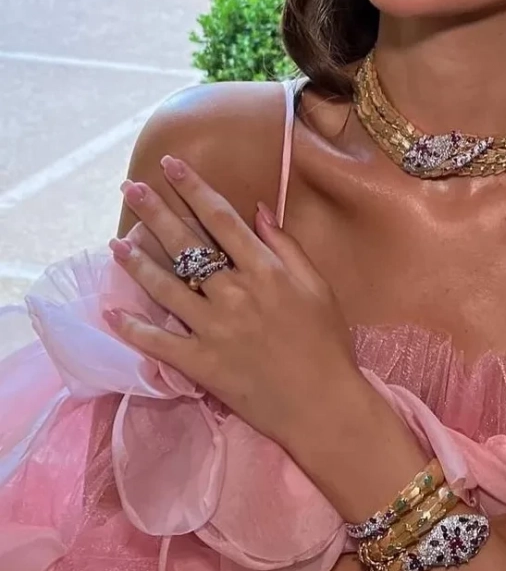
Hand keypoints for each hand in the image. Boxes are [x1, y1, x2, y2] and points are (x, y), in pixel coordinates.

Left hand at [106, 156, 359, 446]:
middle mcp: (234, 292)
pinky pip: (159, 342)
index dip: (193, 188)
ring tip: (116, 242)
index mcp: (265, 270)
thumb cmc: (328, 343)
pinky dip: (133, 329)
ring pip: (165, 287)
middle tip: (130, 188)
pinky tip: (112, 313)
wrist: (323, 405)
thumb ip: (286, 247)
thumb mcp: (318, 287)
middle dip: (156, 212)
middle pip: (186, 243)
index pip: (221, 218)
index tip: (172, 165)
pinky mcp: (200, 364)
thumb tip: (258, 210)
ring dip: (137, 262)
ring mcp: (213, 328)